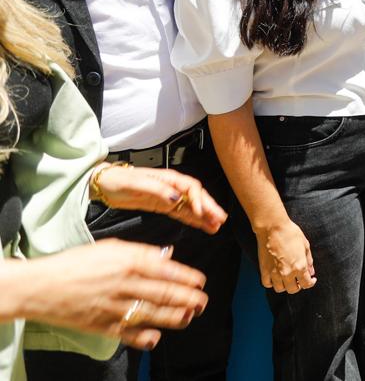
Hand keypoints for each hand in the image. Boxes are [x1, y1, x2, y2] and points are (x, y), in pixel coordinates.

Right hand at [10, 240, 206, 351]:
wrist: (42, 286)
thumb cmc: (76, 263)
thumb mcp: (110, 248)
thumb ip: (141, 252)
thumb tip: (167, 256)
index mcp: (128, 260)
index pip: (167, 269)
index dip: (187, 278)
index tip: (200, 282)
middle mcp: (125, 283)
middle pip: (165, 293)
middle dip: (189, 299)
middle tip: (202, 301)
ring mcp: (115, 306)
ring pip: (154, 314)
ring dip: (176, 317)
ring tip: (190, 315)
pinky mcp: (103, 325)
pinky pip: (130, 333)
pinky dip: (146, 336)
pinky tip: (158, 336)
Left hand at [92, 165, 226, 234]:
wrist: (104, 185)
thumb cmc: (118, 180)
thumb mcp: (135, 183)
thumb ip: (157, 189)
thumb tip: (176, 196)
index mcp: (167, 178)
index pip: (191, 187)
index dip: (199, 199)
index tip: (202, 212)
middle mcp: (171, 186)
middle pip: (196, 197)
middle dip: (209, 208)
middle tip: (220, 219)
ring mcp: (168, 197)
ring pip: (192, 206)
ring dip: (205, 216)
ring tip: (216, 226)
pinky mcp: (163, 206)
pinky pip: (182, 213)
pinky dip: (194, 220)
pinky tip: (203, 226)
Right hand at [256, 221, 315, 293]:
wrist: (272, 227)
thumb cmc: (290, 233)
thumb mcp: (305, 245)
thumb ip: (309, 260)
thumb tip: (311, 271)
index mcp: (300, 266)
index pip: (306, 284)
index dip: (310, 283)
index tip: (311, 279)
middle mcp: (287, 273)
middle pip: (293, 289)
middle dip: (298, 286)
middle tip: (299, 279)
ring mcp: (274, 273)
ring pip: (280, 289)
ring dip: (285, 286)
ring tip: (287, 279)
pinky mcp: (264, 270)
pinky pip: (267, 284)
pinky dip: (271, 283)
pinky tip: (275, 277)